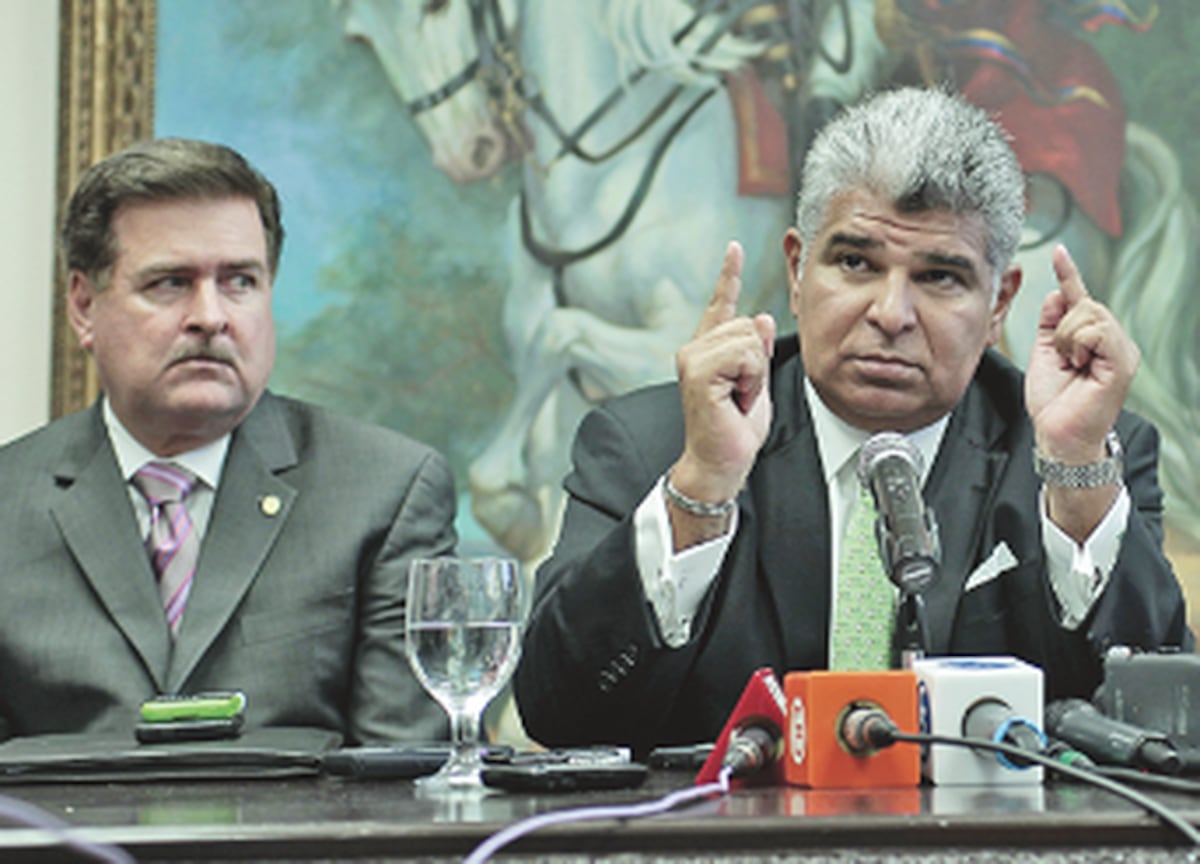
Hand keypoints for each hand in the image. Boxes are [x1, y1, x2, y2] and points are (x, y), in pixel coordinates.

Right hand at [670, 241, 775, 505]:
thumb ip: (756, 350)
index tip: (734, 248)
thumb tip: (760, 317)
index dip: (729, 275)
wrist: (721, 462)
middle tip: (742, 394)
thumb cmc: (735, 429)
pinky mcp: (697, 371)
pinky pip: (742, 355)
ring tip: (737, 398)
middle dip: (757, 362)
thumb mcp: (756, 383)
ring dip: (754, 374)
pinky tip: (734, 400)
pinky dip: (749, 380)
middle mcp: (694, 349)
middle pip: (746, 324)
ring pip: (746, 339)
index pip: (722, 304)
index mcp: (708, 349)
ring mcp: (692, 358)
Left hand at [1024, 244, 1139, 461]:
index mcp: (1097, 339)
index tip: (1059, 252)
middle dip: (1061, 328)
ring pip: (1089, 315)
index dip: (1069, 274)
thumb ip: (1051, 324)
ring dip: (1067, 338)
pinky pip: (1096, 331)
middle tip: (1063, 358)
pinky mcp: (1122, 362)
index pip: (1082, 299)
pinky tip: (1079, 363)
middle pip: (1085, 304)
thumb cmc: (1052, 402)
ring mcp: (1122, 351)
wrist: (1056, 434)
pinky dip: (1078, 343)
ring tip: (1071, 364)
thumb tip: (1058, 293)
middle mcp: (1115, 342)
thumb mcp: (1044, 354)